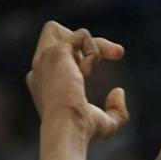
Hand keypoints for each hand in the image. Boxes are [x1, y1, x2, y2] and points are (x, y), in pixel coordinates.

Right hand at [25, 21, 128, 141]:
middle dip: (92, 42)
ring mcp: (44, 58)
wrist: (68, 128)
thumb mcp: (105, 124)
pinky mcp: (55, 52)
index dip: (87, 56)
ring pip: (63, 30)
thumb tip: (118, 91)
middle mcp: (41, 66)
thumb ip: (115, 110)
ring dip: (91, 45)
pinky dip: (93, 51)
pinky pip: (80, 36)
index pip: (64, 57)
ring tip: (99, 70)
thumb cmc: (83, 130)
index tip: (114, 62)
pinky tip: (89, 72)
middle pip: (61, 35)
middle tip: (119, 54)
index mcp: (46, 81)